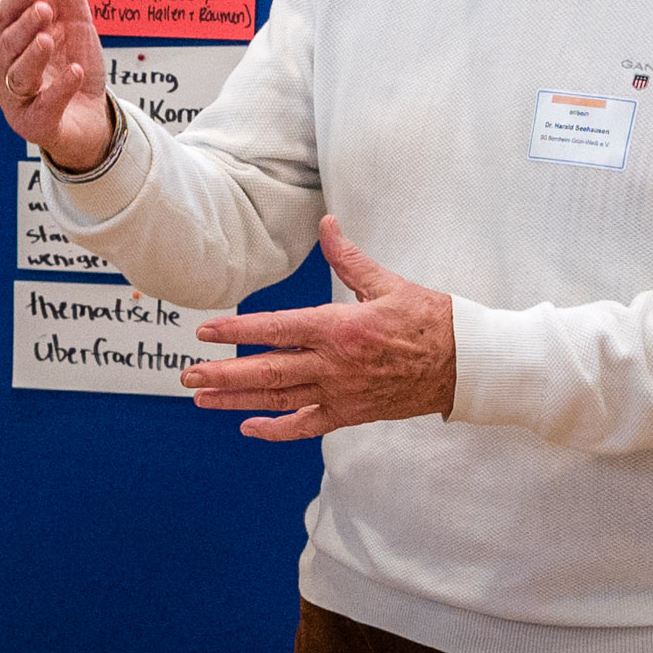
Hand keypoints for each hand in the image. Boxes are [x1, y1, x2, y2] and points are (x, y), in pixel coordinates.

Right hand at [0, 0, 122, 174]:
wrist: (92, 118)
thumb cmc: (73, 65)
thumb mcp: (73, 17)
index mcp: (8, 41)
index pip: (2, 18)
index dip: (14, 4)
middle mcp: (6, 70)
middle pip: (6, 46)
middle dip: (24, 27)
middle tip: (46, 8)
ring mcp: (19, 100)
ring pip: (16, 78)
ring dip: (32, 57)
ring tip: (50, 39)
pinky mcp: (38, 125)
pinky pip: (43, 109)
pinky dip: (59, 91)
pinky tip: (75, 72)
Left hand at [185, 214, 458, 439]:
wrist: (466, 364)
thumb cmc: (430, 320)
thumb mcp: (387, 282)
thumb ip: (348, 257)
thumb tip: (327, 224)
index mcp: (339, 328)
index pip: (275, 329)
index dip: (237, 330)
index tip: (205, 332)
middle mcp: (334, 365)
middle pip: (266, 371)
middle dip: (222, 373)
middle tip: (186, 375)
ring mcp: (341, 393)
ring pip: (279, 399)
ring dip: (236, 400)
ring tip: (202, 398)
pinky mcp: (352, 413)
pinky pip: (307, 426)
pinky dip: (276, 429)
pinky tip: (249, 427)